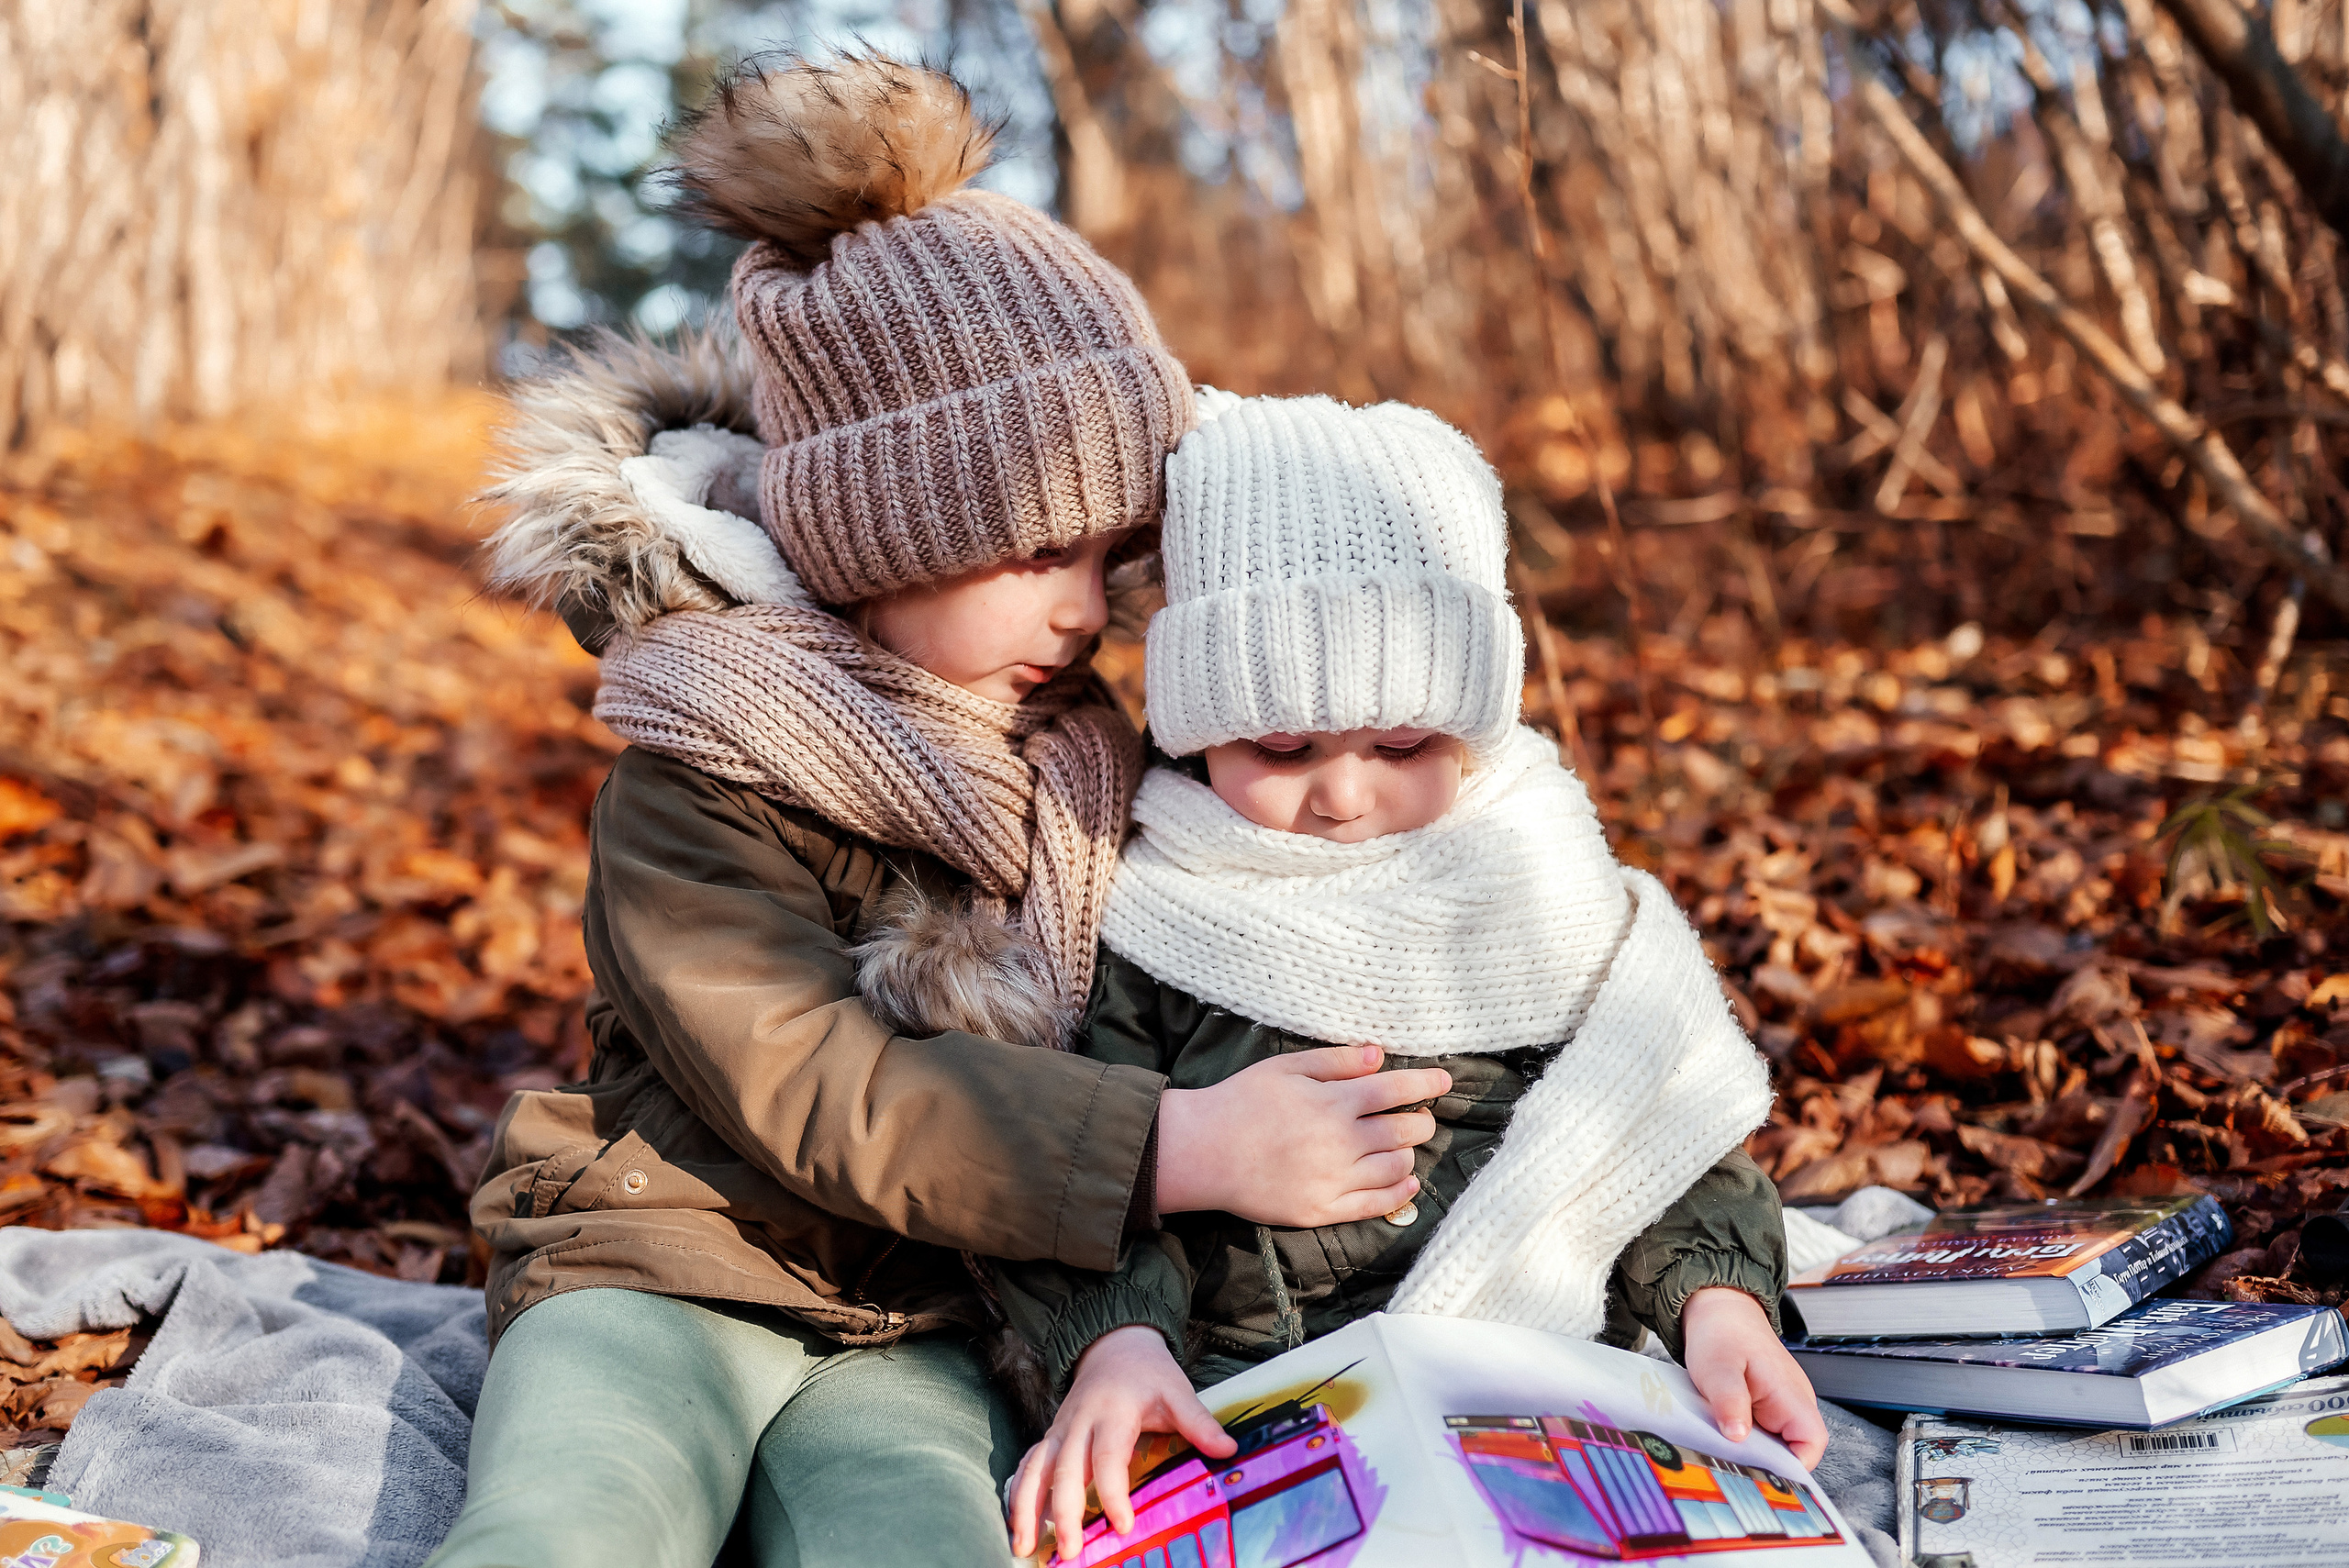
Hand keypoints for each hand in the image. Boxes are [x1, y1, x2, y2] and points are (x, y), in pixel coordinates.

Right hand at [1007, 1326, 1237, 1562]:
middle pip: (1065, 1469)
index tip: (1124, 1525)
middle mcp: (1079, 1422)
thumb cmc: (1148, 1374)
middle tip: (1071, 1551)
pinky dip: (1020, 1495)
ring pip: (1035, 1468)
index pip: (1108, 1457)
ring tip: (1024, 1547)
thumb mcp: (1177, 1391)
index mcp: (1112, 1411)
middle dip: (1065, 1511)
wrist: (1114, 1345)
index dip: (1114, 1493)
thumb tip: (1229, 1449)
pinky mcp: (1051, 1437)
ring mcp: (1060, 1430)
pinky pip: (1028, 1466)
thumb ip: (1198, 1422)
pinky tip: (1018, 1525)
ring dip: (1026, 1507)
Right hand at [1155, 1046, 1450, 1225]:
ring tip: (1406, 1145)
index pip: (1395, 1090)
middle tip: (1423, 1116)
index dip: (1425, 1082)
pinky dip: (1400, 1192)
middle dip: (1422, 1121)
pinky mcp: (1322, 1209)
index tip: (1445, 1079)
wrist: (1203, 1152)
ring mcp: (1333, 1179)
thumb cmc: (1241, 1101)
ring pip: (1395, 1167)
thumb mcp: (1286, 1068)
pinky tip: (1408, 1181)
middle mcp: (1340, 1142)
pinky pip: (1375, 1204)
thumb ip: (1336, 1061)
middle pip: (1403, 1131)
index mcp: (1332, 1102)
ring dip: (1410, 1153)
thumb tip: (1378, 1054)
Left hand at [1681, 1287, 1827, 1468]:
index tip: (1761, 1474)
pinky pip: (1758, 1434)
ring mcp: (1778, 1408)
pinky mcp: (1762, 1408)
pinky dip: (1740, 1438)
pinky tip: (1718, 1436)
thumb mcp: (1719, 1368)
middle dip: (1763, 1463)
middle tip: (1729, 1466)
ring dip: (1748, 1450)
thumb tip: (1739, 1437)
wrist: (1719, 1309)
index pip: (1811, 1445)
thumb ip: (1730, 1401)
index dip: (1792, 1467)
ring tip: (1719, 1450)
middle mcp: (1792, 1405)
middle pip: (1790, 1451)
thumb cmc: (1723, 1333)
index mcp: (1793, 1396)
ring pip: (1771, 1445)